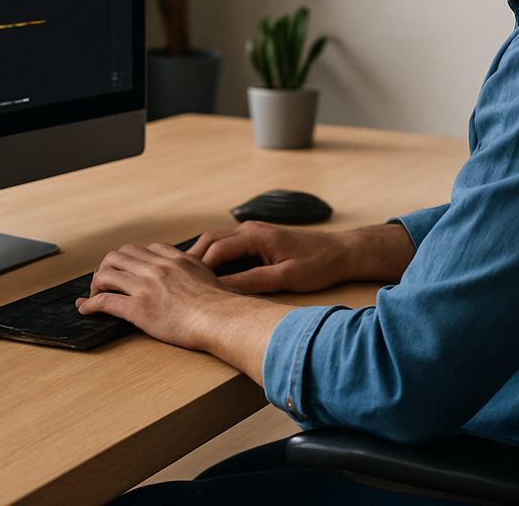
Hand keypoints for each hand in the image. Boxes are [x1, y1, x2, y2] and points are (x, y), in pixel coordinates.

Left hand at [76, 242, 235, 350]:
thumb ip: (195, 270)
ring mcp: (146, 286)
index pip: (144, 249)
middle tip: (107, 281)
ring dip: (96, 284)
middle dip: (109, 266)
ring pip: (106, 273)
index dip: (132, 259)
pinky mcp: (138, 308)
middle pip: (120, 255)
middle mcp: (157, 267)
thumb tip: (198, 277)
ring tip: (96, 294)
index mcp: (175, 259)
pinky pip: (105, 301)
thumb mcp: (208, 275)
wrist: (221, 318)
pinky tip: (86, 309)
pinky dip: (90, 305)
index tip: (128, 269)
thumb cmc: (221, 304)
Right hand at [187, 220, 415, 293]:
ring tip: (189, 282)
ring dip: (203, 259)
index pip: (215, 249)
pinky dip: (217, 259)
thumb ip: (254, 281)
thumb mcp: (286, 277)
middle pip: (211, 241)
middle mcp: (251, 229)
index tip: (183, 286)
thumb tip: (224, 290)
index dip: (197, 268)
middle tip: (177, 282)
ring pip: (218, 243)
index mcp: (256, 235)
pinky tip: (213, 277)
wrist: (341, 252)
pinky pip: (230, 247)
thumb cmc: (319, 263)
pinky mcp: (259, 240)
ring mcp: (254, 233)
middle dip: (192, 260)